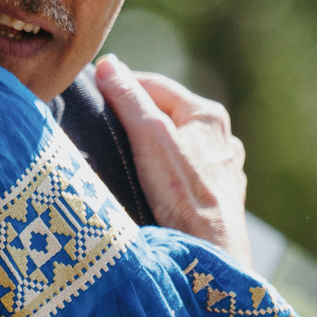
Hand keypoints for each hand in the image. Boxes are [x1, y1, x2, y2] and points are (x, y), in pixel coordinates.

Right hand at [95, 54, 249, 263]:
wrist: (210, 251)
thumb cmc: (182, 195)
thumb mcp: (149, 138)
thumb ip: (129, 100)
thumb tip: (107, 65)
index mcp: (207, 114)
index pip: (154, 85)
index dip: (121, 86)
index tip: (93, 94)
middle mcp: (222, 137)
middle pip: (167, 115)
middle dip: (136, 118)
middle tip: (103, 129)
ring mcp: (223, 168)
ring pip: (178, 145)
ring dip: (152, 147)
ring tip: (125, 160)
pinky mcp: (220, 196)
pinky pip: (187, 173)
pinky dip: (167, 173)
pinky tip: (153, 187)